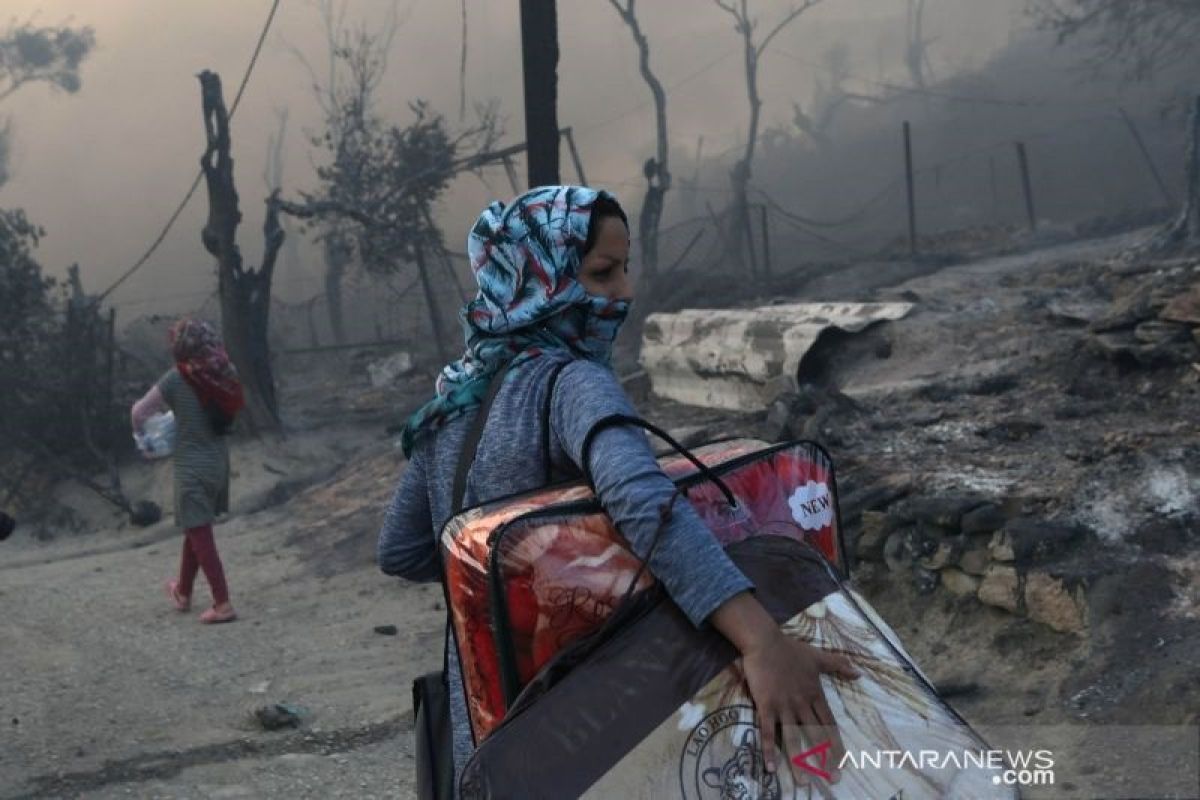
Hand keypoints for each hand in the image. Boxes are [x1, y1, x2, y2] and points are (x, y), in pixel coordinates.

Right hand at [740, 631, 858, 774]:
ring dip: (799, 762)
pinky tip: (770, 767)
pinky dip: (769, 750)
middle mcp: (802, 704)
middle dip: (824, 759)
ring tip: (804, 782)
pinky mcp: (766, 705)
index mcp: (815, 695)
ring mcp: (784, 706)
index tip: (843, 763)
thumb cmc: (791, 649)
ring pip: (793, 738)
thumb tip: (859, 674)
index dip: (836, 745)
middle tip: (832, 780)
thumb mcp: (818, 657)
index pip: (829, 725)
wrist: (765, 642)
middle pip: (815, 736)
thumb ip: (839, 666)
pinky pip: (767, 731)